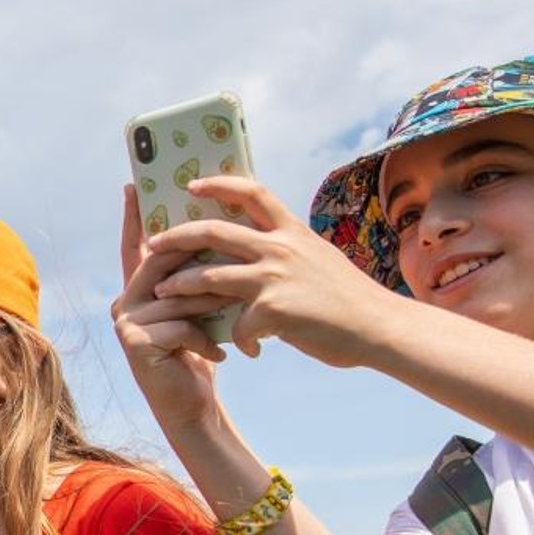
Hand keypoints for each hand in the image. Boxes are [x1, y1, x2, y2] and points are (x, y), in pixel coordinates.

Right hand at [112, 183, 228, 431]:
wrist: (193, 407)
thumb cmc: (201, 354)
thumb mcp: (201, 309)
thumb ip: (196, 277)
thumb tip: (219, 231)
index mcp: (139, 289)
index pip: (136, 246)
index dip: (134, 217)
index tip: (133, 184)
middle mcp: (124, 301)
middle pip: (160, 260)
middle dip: (196, 253)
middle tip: (227, 246)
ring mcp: (125, 322)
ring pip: (177, 292)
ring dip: (212, 304)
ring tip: (235, 317)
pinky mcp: (135, 343)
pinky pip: (179, 323)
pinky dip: (206, 338)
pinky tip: (219, 355)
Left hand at [142, 175, 403, 367]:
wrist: (380, 327)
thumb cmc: (348, 299)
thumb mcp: (317, 259)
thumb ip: (286, 251)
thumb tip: (259, 247)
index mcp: (291, 231)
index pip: (251, 192)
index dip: (218, 184)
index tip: (190, 184)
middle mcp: (280, 248)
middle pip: (213, 232)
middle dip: (176, 237)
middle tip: (153, 244)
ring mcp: (275, 278)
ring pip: (209, 277)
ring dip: (180, 287)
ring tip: (162, 293)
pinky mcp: (274, 311)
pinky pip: (238, 326)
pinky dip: (238, 340)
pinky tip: (246, 351)